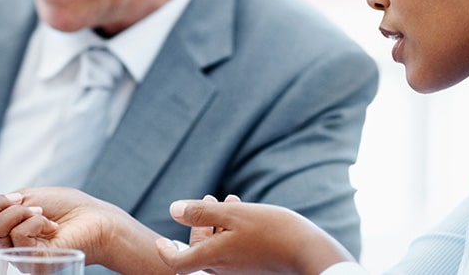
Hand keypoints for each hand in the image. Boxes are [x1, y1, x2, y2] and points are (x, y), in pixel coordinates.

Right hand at [0, 188, 172, 274]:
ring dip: (17, 212)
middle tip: (21, 200)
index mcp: (3, 234)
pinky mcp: (31, 264)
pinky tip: (50, 226)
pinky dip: (33, 221)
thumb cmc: (64, 207)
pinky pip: (16, 235)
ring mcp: (17, 259)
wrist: (95, 218)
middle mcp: (6, 249)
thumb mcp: (23, 199)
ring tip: (41, 213)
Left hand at [156, 200, 353, 274]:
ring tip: (231, 200)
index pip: (179, 262)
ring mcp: (240, 271)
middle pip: (199, 251)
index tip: (159, 240)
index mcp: (214, 257)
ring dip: (218, 225)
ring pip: (218, 248)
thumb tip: (173, 209)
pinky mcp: (253, 269)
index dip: (165, 251)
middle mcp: (224, 270)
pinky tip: (245, 214)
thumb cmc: (271, 231)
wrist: (308, 252)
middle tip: (210, 200)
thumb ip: (201, 212)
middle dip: (200, 223)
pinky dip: (232, 233)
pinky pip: (234, 252)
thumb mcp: (234, 214)